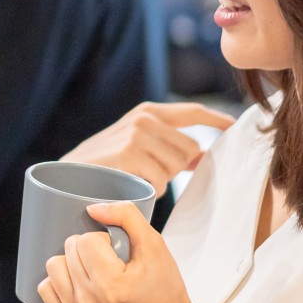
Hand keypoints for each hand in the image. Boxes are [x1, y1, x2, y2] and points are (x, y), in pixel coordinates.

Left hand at [39, 202, 210, 302]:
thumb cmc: (162, 285)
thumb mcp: (155, 245)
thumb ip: (127, 217)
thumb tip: (92, 209)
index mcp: (112, 286)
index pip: (86, 241)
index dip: (103, 239)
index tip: (117, 251)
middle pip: (69, 250)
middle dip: (88, 248)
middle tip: (109, 260)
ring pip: (53, 266)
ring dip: (71, 262)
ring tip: (93, 270)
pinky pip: (45, 288)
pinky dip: (60, 280)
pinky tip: (79, 282)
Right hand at [62, 101, 234, 195]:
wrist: (68, 173)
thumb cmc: (106, 162)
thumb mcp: (138, 144)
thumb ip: (170, 146)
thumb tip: (204, 155)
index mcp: (148, 111)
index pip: (192, 112)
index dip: (216, 119)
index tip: (234, 126)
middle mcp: (145, 119)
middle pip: (189, 149)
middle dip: (176, 166)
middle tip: (150, 172)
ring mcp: (137, 136)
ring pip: (175, 167)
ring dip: (161, 179)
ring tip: (136, 176)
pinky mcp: (130, 156)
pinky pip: (159, 182)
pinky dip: (149, 190)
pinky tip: (130, 184)